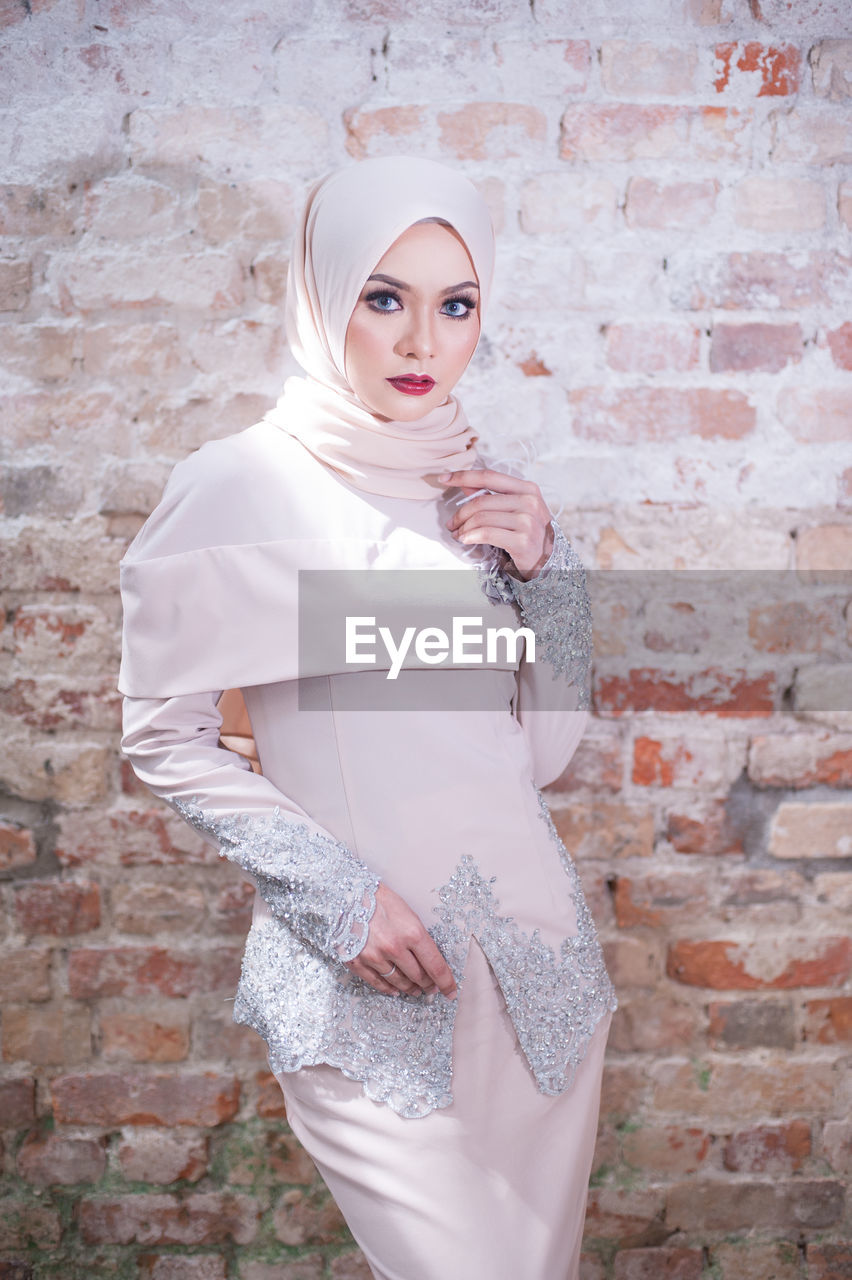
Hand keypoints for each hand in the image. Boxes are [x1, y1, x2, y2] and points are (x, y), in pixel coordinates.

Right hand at [345, 882, 457, 999]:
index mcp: (412, 932)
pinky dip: (388, 989)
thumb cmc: (378, 898)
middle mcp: (394, 947)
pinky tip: (394, 990)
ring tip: (415, 990)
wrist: (345, 893)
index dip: (446, 982)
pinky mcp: (357, 962)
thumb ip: (418, 937)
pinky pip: (377, 982)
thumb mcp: (407, 912)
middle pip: (418, 977)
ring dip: (409, 988)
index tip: (450, 991)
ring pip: (399, 982)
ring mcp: (374, 956)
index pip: (435, 966)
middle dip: (428, 984)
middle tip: (431, 988)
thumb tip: (429, 959)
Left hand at [440, 467, 553, 579]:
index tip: (444, 478)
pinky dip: (471, 536)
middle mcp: (529, 502)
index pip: (489, 477)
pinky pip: (487, 534)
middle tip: (451, 524)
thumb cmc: (529, 533)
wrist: (548, 560)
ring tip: (458, 534)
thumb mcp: (515, 509)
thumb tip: (465, 484)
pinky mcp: (523, 541)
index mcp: (527, 489)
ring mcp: (528, 521)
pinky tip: (465, 539)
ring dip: (464, 528)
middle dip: (460, 514)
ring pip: (481, 518)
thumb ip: (491, 496)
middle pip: (481, 501)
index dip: (464, 476)